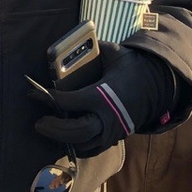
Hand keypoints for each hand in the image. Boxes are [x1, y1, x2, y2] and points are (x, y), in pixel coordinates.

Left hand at [32, 42, 172, 156]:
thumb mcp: (114, 54)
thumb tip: (74, 42)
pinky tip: (65, 138)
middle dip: (53, 128)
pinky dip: (77, 146)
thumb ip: (94, 48)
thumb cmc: (131, 67)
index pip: (69, 101)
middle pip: (75, 131)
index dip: (49, 98)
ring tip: (48, 129)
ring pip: (82, 144)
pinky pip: (92, 150)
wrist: (156, 86)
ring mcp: (111, 131)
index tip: (34, 93)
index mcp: (102, 95)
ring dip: (62, 138)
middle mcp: (107, 117)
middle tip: (38, 122)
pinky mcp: (114, 138)